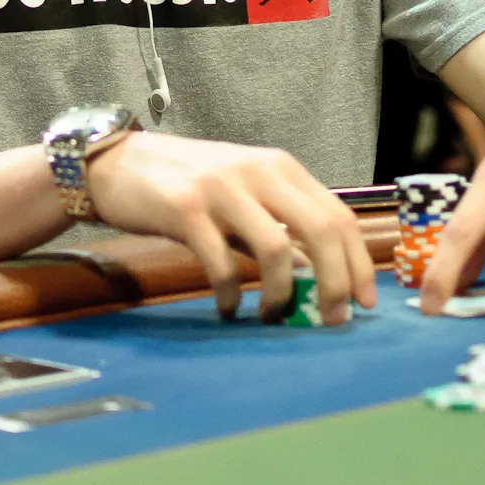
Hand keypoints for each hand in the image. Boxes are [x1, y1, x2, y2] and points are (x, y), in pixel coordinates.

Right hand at [89, 132, 373, 323]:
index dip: (358, 263)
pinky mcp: (186, 208)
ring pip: (277, 250)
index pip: (338, 215)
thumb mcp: (244, 192)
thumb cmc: (188, 183)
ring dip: (281, 297)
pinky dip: (233, 296)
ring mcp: (222, 187)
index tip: (365, 304)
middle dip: (336, 284)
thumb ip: (279, 224)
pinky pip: (223, 265)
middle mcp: (258, 170)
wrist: (119, 162)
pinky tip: (230, 309)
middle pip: (321, 230)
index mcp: (280, 166)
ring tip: (272, 318)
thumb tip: (319, 276)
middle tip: (332, 321)